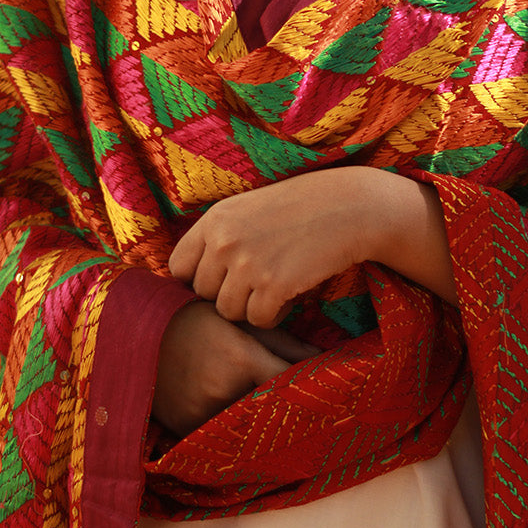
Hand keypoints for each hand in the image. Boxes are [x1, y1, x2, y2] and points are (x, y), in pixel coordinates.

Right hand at [151, 300, 319, 436]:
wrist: (132, 333)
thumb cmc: (191, 318)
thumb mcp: (237, 321)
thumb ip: (281, 340)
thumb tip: (321, 358)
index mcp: (242, 358)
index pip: (289, 381)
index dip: (306, 385)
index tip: (319, 386)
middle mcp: (224, 390)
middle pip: (271, 408)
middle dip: (285, 404)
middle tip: (297, 402)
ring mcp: (203, 413)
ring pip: (247, 425)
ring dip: (258, 418)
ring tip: (264, 409)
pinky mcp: (186, 428)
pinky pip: (219, 434)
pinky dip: (230, 427)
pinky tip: (233, 416)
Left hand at [169, 169, 375, 326]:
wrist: (348, 207)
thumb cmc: (300, 208)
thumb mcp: (247, 209)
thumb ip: (218, 236)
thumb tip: (189, 277)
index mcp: (214, 220)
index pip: (178, 268)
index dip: (198, 279)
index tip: (221, 280)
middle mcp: (224, 241)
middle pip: (204, 294)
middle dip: (228, 295)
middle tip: (257, 282)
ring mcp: (247, 264)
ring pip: (229, 312)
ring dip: (251, 307)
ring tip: (274, 286)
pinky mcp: (273, 285)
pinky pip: (258, 320)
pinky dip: (274, 314)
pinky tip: (290, 294)